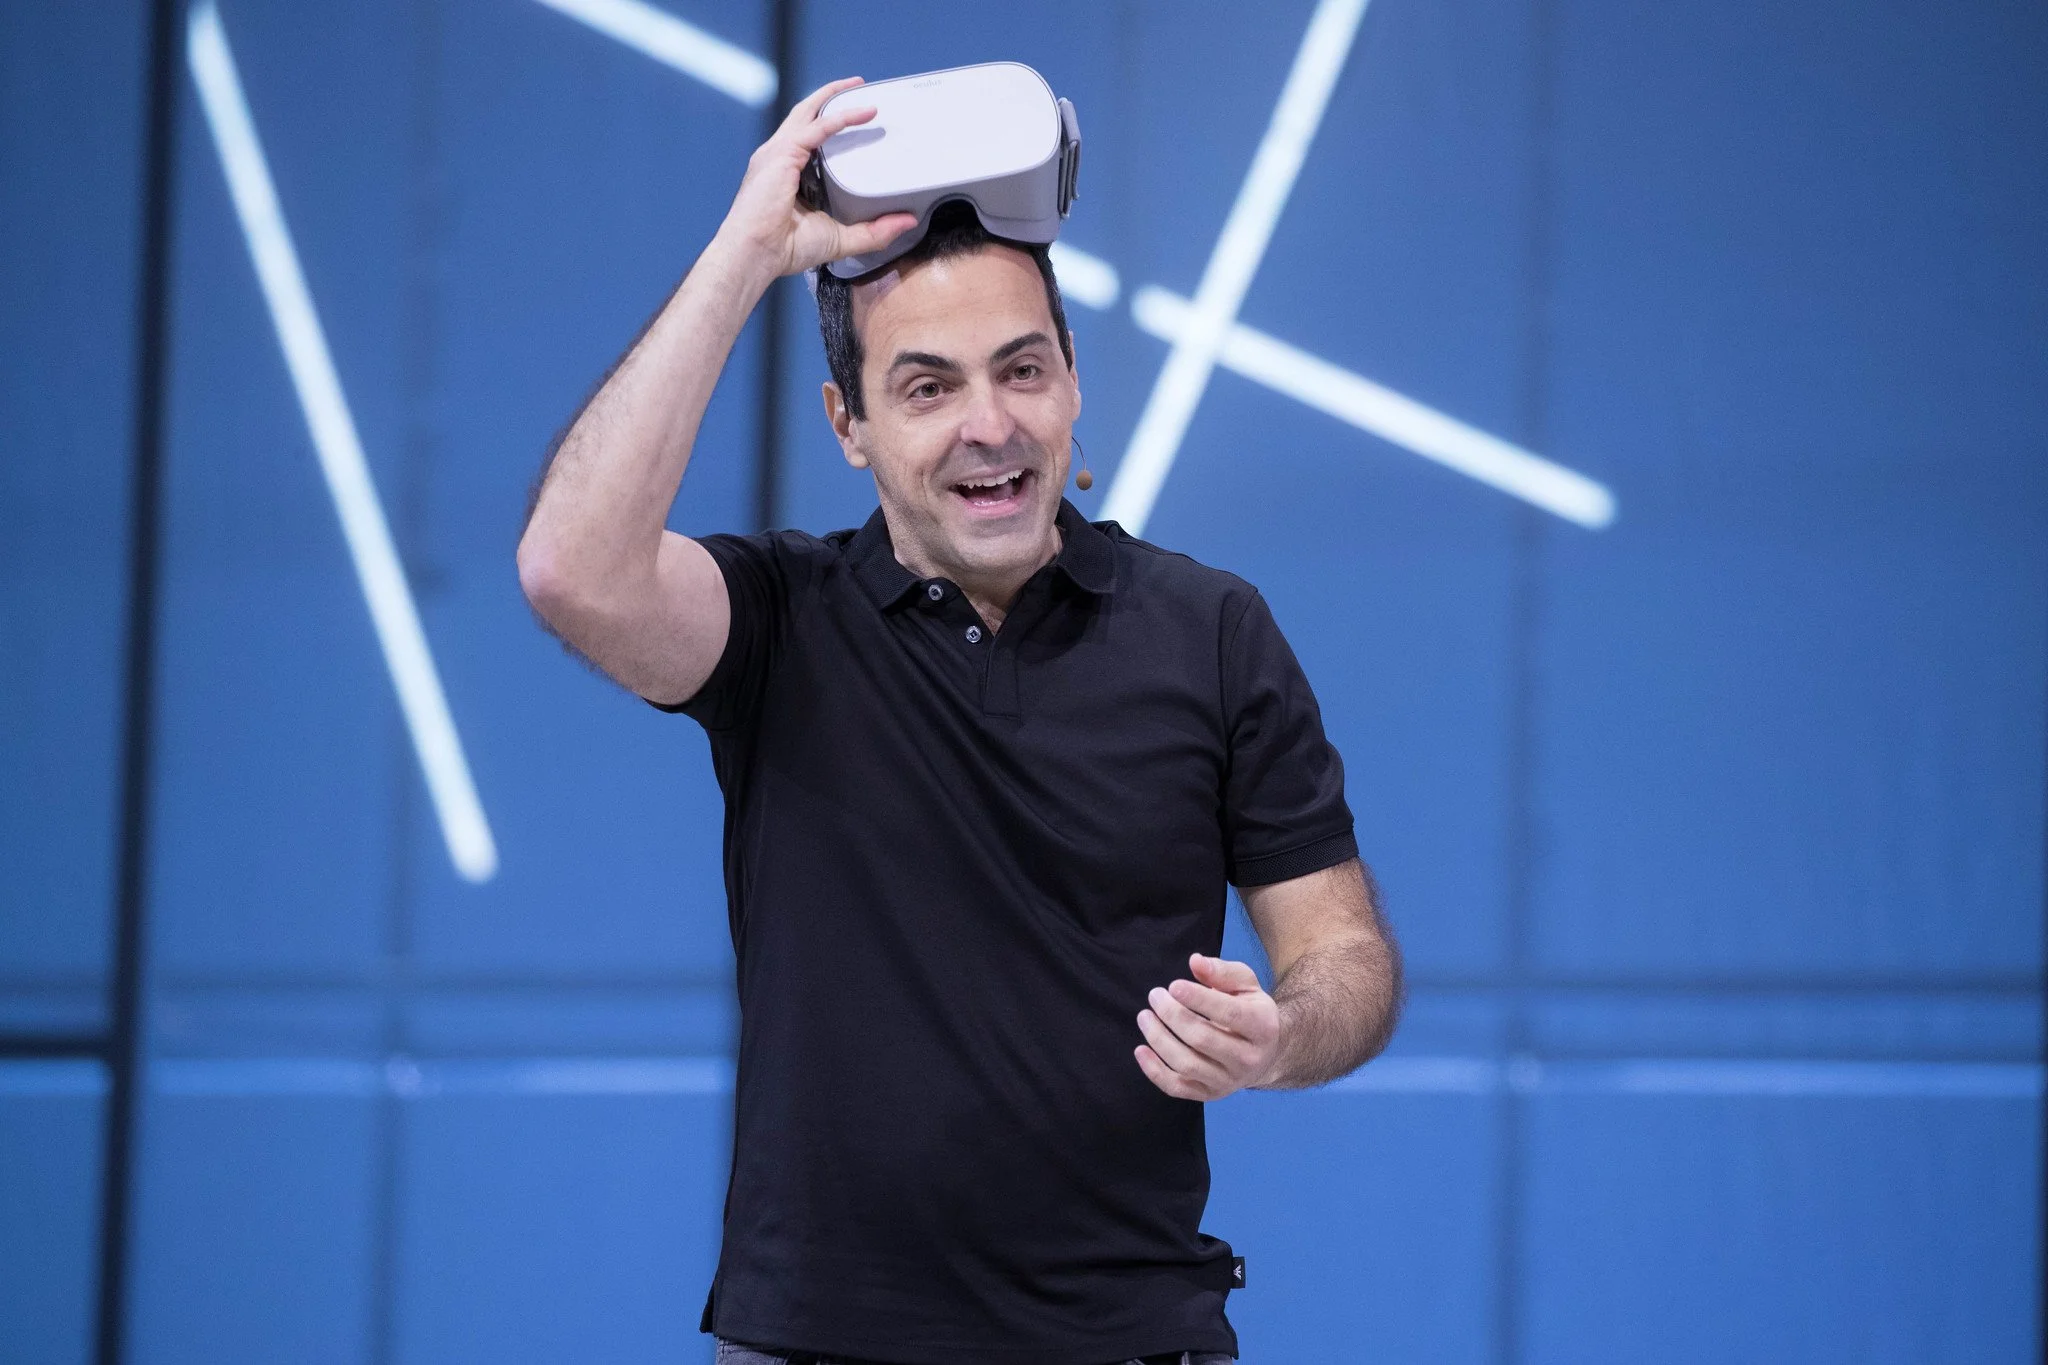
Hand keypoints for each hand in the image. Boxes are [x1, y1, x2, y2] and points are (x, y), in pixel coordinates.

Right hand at [712, 77, 919, 281]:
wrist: (755, 254)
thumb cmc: (785, 248)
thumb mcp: (839, 239)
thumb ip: (873, 231)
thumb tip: (906, 221)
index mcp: (786, 173)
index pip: (809, 138)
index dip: (830, 124)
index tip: (855, 118)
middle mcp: (779, 157)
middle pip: (805, 115)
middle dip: (830, 97)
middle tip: (858, 88)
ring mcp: (777, 152)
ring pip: (809, 113)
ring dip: (835, 97)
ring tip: (860, 88)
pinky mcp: (782, 154)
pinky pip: (817, 128)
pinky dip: (841, 119)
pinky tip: (863, 113)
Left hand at [1134, 953, 1281, 1100]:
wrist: (1265, 1054)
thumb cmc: (1250, 1011)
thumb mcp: (1247, 985)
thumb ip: (1223, 972)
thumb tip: (1195, 962)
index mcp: (1262, 1026)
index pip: (1228, 1013)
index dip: (1198, 999)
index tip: (1173, 986)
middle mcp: (1248, 1059)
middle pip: (1203, 1039)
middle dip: (1172, 1015)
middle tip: (1155, 995)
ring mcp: (1229, 1081)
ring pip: (1187, 1064)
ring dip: (1159, 1039)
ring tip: (1145, 1016)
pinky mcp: (1211, 1094)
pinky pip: (1177, 1088)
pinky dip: (1154, 1071)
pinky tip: (1140, 1050)